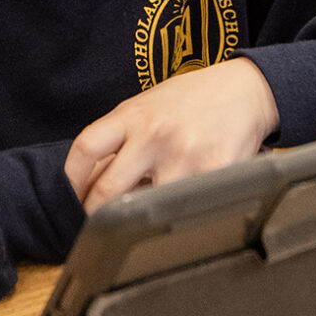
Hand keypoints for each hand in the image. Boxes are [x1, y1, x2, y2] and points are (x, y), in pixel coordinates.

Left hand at [63, 58, 280, 212]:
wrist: (245, 90)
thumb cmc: (191, 100)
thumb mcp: (147, 108)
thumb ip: (120, 140)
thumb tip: (90, 184)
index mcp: (132, 116)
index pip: (85, 149)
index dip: (70, 180)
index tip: (70, 198)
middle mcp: (153, 135)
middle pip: (108, 190)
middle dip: (95, 215)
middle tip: (96, 225)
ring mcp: (184, 156)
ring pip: (146, 208)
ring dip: (142, 218)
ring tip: (147, 214)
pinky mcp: (214, 174)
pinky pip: (185, 209)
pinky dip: (178, 215)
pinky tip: (183, 208)